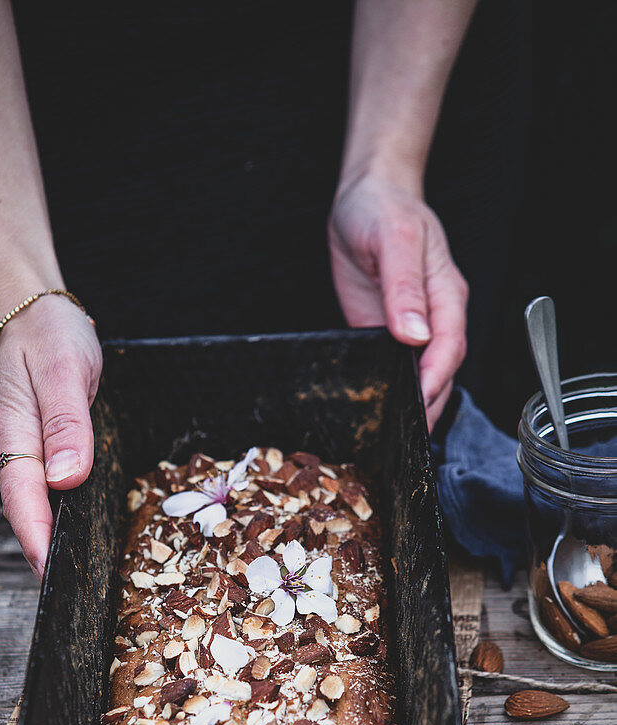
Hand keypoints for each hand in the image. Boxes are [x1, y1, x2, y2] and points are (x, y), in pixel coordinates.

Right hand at [0, 294, 102, 577]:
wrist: (30, 311)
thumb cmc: (47, 336)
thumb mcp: (66, 373)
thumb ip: (67, 426)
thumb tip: (67, 478)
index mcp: (13, 433)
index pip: (22, 499)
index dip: (36, 539)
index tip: (53, 573)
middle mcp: (9, 451)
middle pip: (24, 513)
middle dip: (44, 554)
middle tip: (76, 595)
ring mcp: (18, 454)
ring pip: (31, 506)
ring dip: (50, 539)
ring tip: (79, 577)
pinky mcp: (32, 452)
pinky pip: (41, 493)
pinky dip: (55, 516)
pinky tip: (74, 533)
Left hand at [329, 171, 467, 429]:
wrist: (365, 196)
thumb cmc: (384, 209)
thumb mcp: (395, 240)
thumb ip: (404, 288)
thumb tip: (415, 334)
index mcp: (446, 295)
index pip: (449, 346)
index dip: (436, 378)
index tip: (419, 402)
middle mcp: (433, 316)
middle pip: (441, 371)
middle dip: (428, 405)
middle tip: (406, 438)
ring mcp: (410, 327)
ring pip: (421, 375)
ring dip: (413, 405)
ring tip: (395, 438)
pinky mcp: (386, 332)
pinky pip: (394, 367)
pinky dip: (391, 391)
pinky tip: (378, 412)